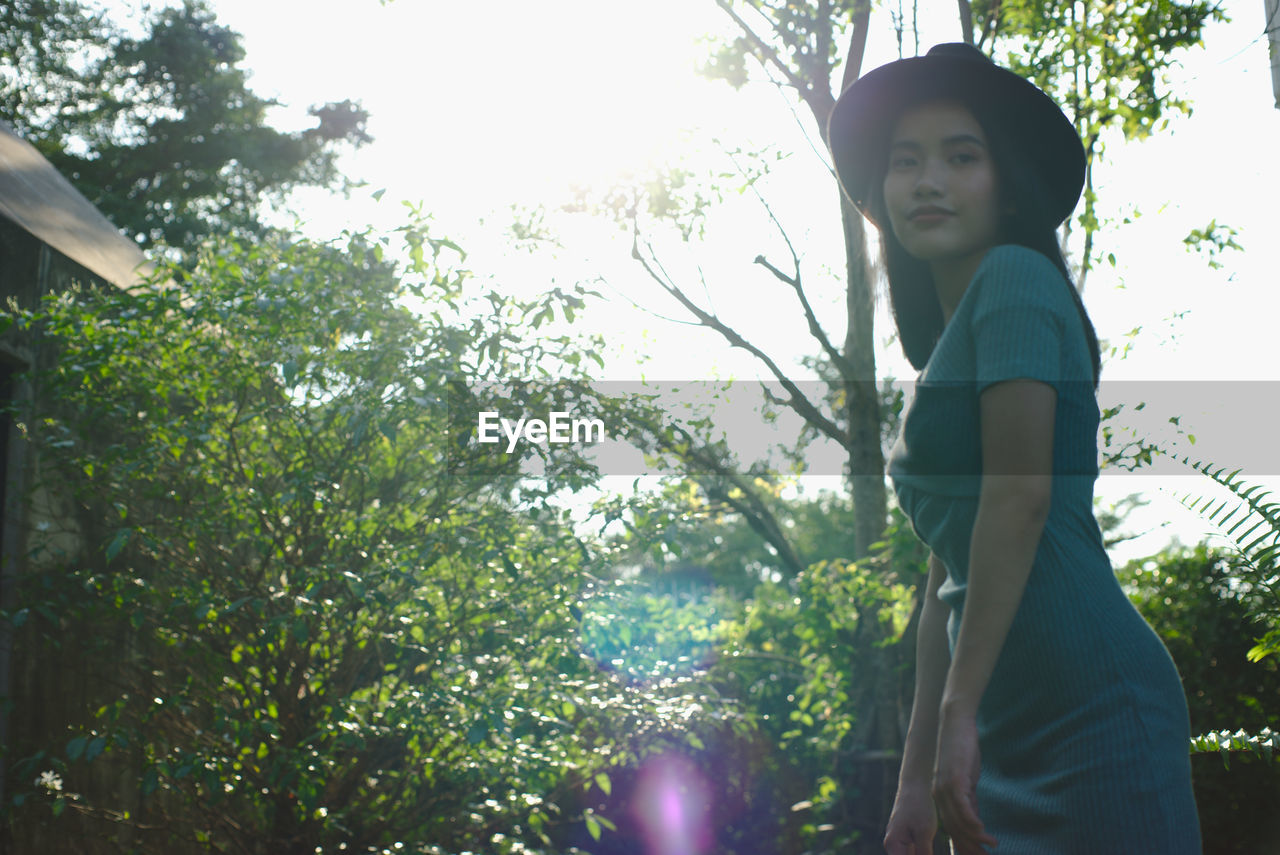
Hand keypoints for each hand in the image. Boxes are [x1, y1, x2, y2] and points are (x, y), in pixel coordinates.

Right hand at [883, 783, 935, 854]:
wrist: (915, 786)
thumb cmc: (919, 807)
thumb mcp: (924, 833)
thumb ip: (923, 854)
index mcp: (893, 846)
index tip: (928, 853)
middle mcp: (892, 846)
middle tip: (930, 849)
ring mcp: (898, 842)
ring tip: (930, 847)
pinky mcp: (906, 839)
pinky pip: (913, 853)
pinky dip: (922, 854)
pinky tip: (930, 850)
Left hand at [932, 709, 997, 853]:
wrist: (954, 722)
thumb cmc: (962, 750)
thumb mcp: (966, 779)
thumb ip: (970, 799)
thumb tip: (977, 822)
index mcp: (941, 797)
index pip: (952, 829)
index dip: (965, 845)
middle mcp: (939, 796)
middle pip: (954, 830)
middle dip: (970, 847)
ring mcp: (945, 788)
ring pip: (958, 821)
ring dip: (976, 837)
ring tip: (992, 846)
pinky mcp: (954, 778)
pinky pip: (962, 805)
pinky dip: (972, 820)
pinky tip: (982, 830)